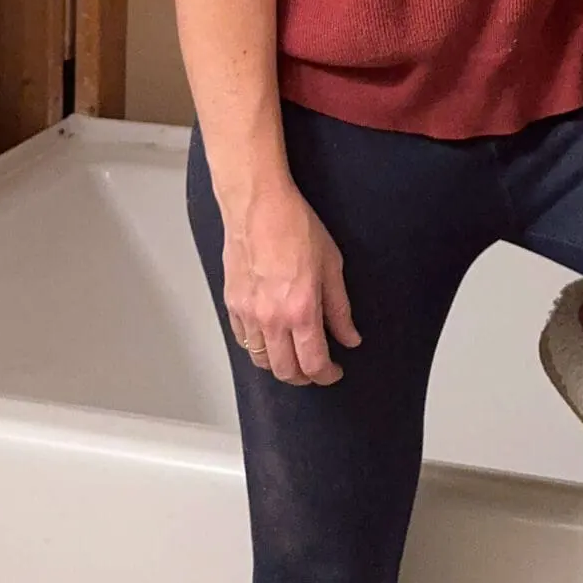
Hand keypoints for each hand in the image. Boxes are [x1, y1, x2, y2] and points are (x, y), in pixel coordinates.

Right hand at [220, 181, 360, 386]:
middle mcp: (272, 319)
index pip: (313, 363)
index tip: (334, 371)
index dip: (327, 375)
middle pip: (285, 371)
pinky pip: (243, 340)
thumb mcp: (331, 265)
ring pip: (261, 360)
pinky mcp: (232, 304)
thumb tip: (350, 338)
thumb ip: (340, 308)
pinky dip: (258, 347)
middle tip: (315, 368)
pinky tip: (270, 337)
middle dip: (304, 377)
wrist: (258, 205)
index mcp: (301, 310)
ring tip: (293, 355)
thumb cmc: (295, 226)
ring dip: (279, 365)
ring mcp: (248, 313)